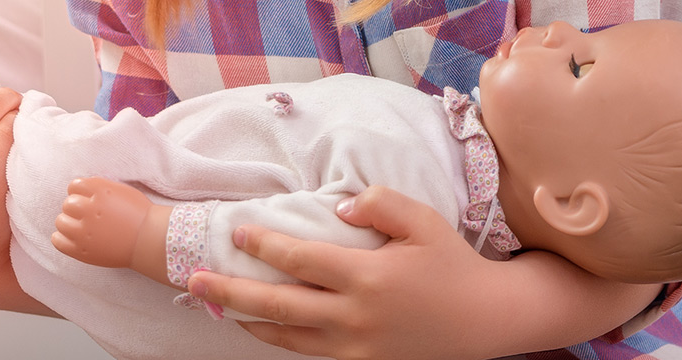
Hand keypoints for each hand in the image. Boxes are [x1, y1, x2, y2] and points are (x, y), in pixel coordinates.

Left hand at [53, 177, 166, 268]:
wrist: (150, 241)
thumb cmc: (140, 215)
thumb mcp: (122, 191)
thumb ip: (99, 187)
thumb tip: (80, 189)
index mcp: (100, 192)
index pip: (74, 185)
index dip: (80, 193)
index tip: (89, 200)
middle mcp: (89, 209)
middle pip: (67, 204)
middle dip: (77, 209)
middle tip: (90, 216)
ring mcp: (84, 231)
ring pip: (60, 221)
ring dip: (69, 223)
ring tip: (84, 229)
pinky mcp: (81, 250)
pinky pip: (57, 240)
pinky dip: (62, 238)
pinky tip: (75, 238)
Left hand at [184, 186, 658, 358]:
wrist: (487, 320)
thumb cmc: (453, 265)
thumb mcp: (424, 221)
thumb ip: (380, 204)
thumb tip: (336, 208)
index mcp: (368, 277)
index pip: (299, 259)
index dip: (262, 244)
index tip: (236, 232)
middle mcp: (355, 317)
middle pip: (276, 305)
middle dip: (229, 291)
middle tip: (193, 281)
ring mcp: (356, 348)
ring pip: (287, 338)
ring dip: (248, 322)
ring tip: (219, 308)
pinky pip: (311, 355)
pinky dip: (282, 342)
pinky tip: (265, 329)